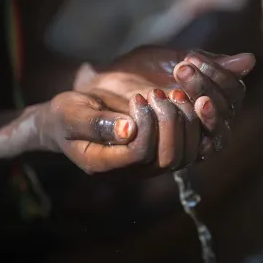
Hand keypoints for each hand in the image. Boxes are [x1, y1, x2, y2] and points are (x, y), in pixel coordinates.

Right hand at [0, 46, 254, 175]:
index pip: (141, 154)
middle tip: (158, 93)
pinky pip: (194, 143)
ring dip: (187, 119)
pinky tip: (182, 93)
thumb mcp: (71, 114)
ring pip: (190, 153)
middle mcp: (135, 170)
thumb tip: (129, 129)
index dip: (147, 125)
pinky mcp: (164, 147)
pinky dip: (196, 118)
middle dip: (171, 122)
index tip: (139, 98)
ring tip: (174, 92)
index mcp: (107, 164)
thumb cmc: (66, 115)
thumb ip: (96, 123)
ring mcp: (152, 162)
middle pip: (173, 158)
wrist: (72, 120)